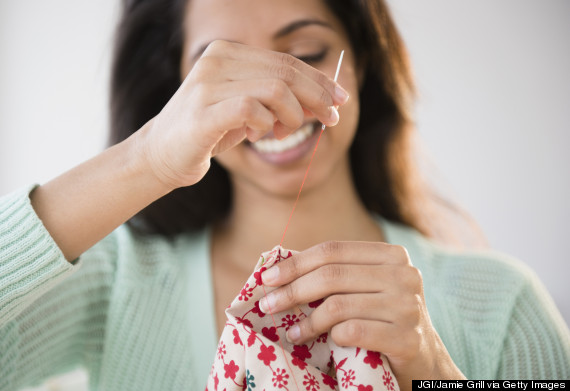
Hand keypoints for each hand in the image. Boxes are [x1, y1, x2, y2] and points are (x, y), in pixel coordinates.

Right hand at [136, 40, 348, 189]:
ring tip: (283, 132)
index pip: (286, 62)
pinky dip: (266, 125)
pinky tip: (259, 135)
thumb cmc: (208, 132)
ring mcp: (207, 83)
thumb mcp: (249, 110)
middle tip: (331, 119)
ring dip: (293, 116)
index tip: (340, 100)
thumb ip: (279, 100)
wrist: (160, 155)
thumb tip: (327, 100)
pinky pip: (253, 110)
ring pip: (276, 90)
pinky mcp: (203, 112)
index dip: (319, 80)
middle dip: (318, 97)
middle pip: (287, 73)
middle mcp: (217, 60)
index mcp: (228, 53)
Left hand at [260, 241, 464, 388]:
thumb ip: (337, 275)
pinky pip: (352, 332)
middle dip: (292, 290)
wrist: (425, 363)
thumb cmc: (384, 321)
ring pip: (338, 305)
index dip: (295, 263)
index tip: (267, 278)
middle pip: (332, 275)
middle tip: (268, 305)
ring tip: (291, 331)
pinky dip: (328, 337)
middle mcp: (405, 274)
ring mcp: (409, 306)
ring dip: (306, 321)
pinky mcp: (408, 338)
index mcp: (392, 255)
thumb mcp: (367, 289)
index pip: (333, 250)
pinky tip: (315, 343)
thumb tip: (279, 270)